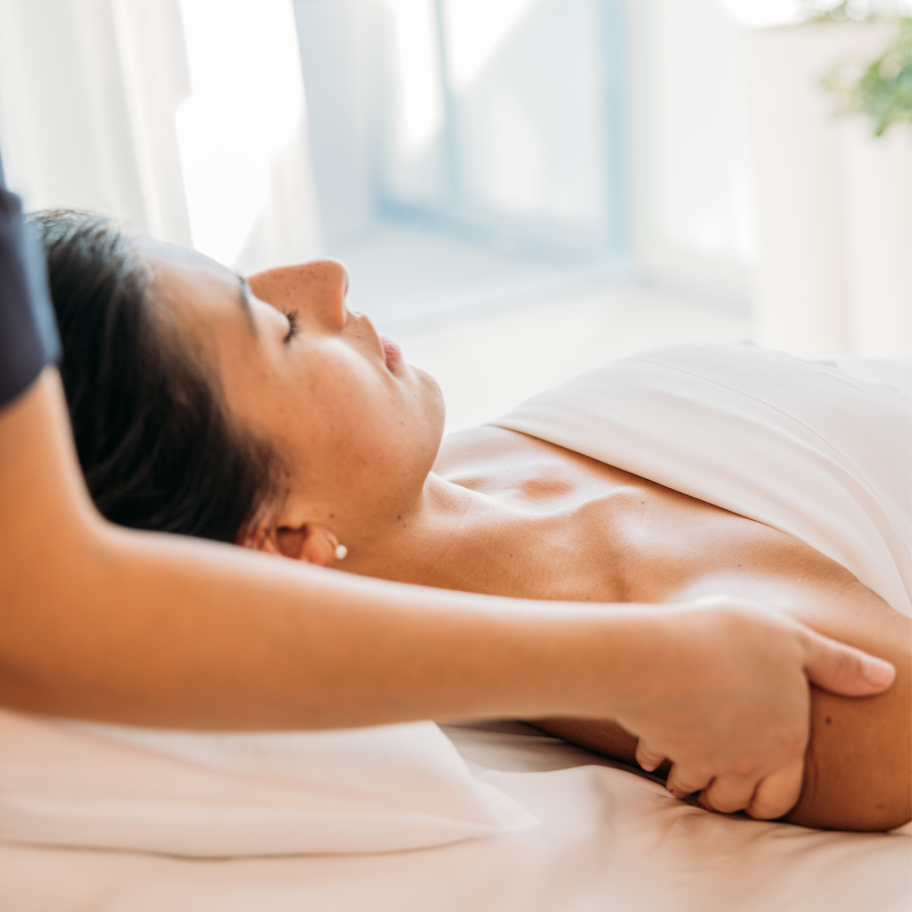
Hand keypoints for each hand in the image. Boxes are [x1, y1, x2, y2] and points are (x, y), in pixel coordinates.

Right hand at [615, 598, 895, 819]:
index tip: (752, 793)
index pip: (782, 795)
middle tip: (714, 787)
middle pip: (735, 801)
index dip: (768, 797)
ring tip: (681, 769)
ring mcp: (700, 757)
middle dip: (725, 798)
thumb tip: (885, 678)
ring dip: (688, 782)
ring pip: (695, 787)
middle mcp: (745, 761)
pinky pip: (656, 760)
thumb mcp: (793, 640)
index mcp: (784, 741)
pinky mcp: (661, 744)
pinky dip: (654, 756)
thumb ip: (836, 663)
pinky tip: (651, 743)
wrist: (664, 655)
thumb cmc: (730, 641)